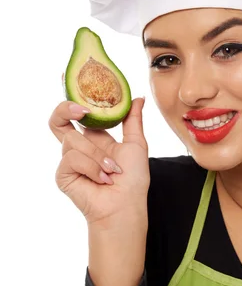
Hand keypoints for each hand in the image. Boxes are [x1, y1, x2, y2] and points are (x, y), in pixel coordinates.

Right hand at [49, 75, 149, 225]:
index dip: (71, 98)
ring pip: (73, 140)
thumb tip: (138, 97)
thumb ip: (133, 120)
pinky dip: (92, 168)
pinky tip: (102, 180)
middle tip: (81, 110)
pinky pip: (72, 158)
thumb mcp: (137, 144)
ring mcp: (69, 160)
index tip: (69, 78)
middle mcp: (80, 147)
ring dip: (97, 156)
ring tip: (112, 171)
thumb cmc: (133, 181)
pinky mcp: (63, 174)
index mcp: (95, 138)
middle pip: (59, 120)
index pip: (78, 114)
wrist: (126, 207)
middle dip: (66, 110)